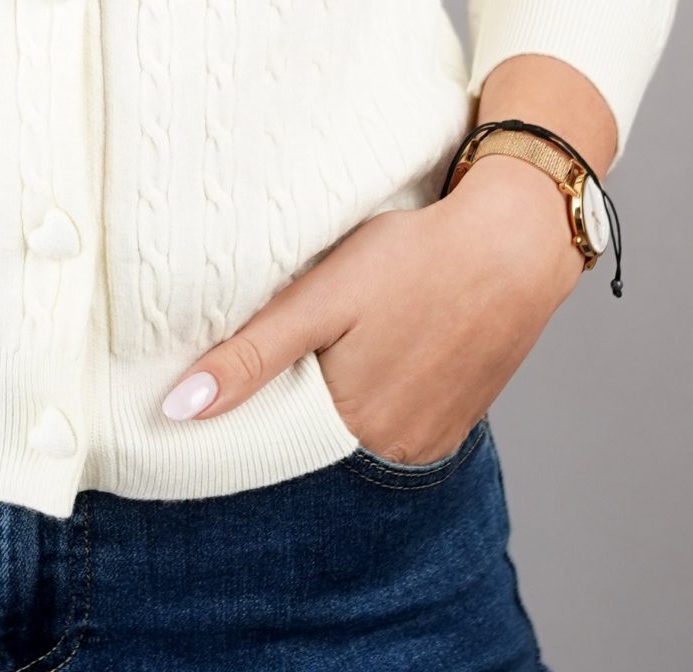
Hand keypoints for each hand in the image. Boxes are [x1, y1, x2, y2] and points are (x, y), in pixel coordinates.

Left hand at [159, 155, 585, 462]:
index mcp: (352, 426)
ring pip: (363, 423)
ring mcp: (433, 440)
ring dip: (348, 389)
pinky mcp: (460, 420)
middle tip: (309, 329)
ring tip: (353, 332)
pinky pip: (404, 417)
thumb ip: (251, 356)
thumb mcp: (321, 298)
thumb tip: (178, 411)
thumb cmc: (413, 260)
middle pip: (321, 429)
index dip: (257, 397)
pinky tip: (391, 343)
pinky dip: (388, 389)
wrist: (513, 243)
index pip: (277, 432)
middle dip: (303, 390)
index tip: (239, 362)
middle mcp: (395, 449)